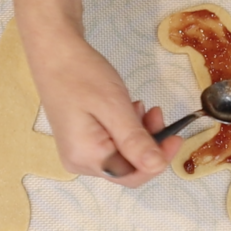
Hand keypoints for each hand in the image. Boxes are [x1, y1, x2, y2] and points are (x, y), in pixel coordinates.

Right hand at [28, 30, 182, 187]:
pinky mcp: (82, 143)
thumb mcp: (114, 106)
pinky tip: (127, 110)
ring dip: (139, 134)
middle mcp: (80, 163)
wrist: (54, 54)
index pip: (132, 176)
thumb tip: (157, 167)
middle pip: (128, 168)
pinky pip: (113, 146)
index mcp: (86, 157)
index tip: (177, 137)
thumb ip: (135, 140)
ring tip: (140, 107)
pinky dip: (126, 131)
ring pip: (123, 156)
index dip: (158, 160)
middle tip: (156, 113)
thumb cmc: (82, 75)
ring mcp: (79, 154)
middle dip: (149, 145)